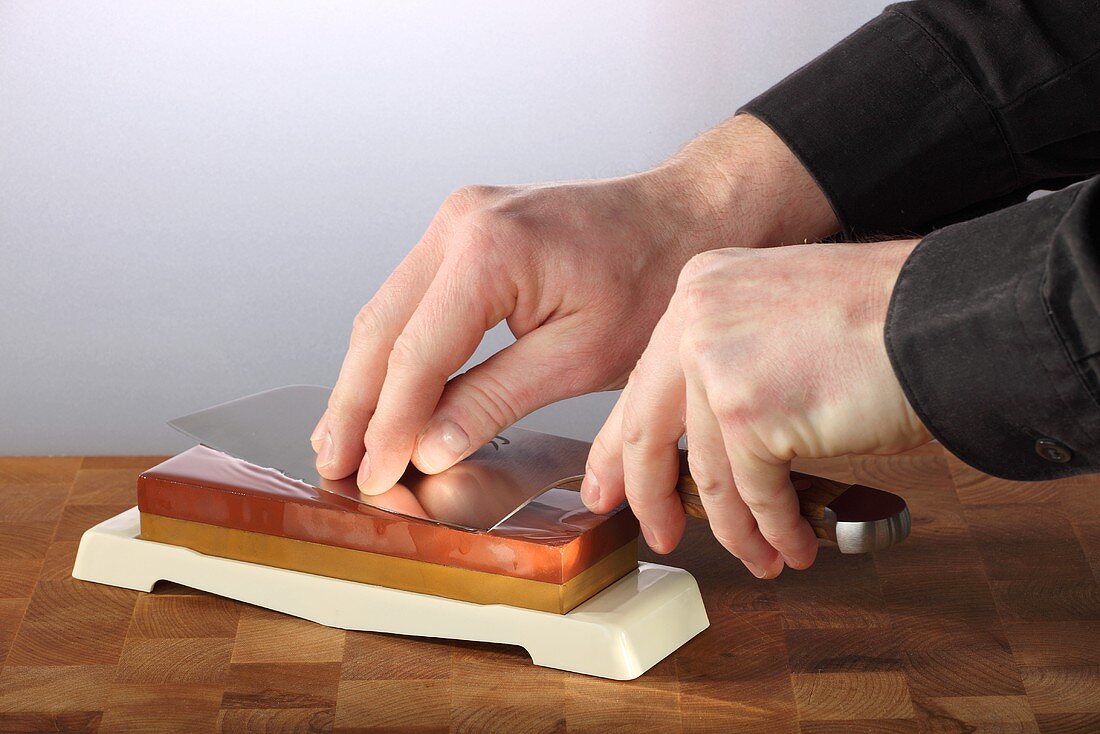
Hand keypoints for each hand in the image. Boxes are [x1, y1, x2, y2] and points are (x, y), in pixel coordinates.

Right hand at [312, 115, 838, 493]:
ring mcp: (457, 220)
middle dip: (355, 406)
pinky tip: (379, 392)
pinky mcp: (463, 231)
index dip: (389, 425)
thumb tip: (428, 446)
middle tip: (335, 467)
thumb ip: (497, 399)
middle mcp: (460, 223)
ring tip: (343, 441)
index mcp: (491, 250)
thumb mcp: (583, 356)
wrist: (684, 215)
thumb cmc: (652, 278)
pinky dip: (392, 351)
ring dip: (363, 380)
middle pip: (382, 329)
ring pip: (385, 313)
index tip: (372, 476)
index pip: (417, 355)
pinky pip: (410, 298)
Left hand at [582, 241, 930, 577]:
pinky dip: (774, 529)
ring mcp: (718, 363)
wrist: (946, 316)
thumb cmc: (884, 318)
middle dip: (652, 498)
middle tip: (658, 535)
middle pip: (649, 431)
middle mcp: (696, 319)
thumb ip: (731, 360)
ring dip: (736, 529)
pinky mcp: (751, 411)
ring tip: (760, 555)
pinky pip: (755, 493)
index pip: (644, 383)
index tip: (608, 485)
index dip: (618, 446)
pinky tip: (792, 544)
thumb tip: (702, 439)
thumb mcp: (779, 317)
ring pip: (709, 474)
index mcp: (699, 290)